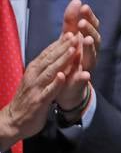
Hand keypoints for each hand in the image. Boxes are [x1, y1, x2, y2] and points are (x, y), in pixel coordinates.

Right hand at [0, 33, 82, 149]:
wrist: (13, 120)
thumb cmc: (28, 98)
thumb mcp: (36, 80)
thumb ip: (45, 68)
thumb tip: (56, 54)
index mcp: (34, 70)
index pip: (47, 54)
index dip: (59, 43)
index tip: (70, 32)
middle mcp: (34, 77)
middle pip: (49, 59)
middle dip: (63, 47)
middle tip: (74, 35)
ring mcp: (36, 89)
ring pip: (50, 72)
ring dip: (62, 61)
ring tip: (72, 50)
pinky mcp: (38, 102)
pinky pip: (48, 91)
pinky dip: (55, 83)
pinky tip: (62, 76)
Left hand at [54, 0, 99, 110]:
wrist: (67, 86)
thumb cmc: (70, 58)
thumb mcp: (68, 38)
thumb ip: (71, 21)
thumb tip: (77, 0)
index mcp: (87, 42)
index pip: (92, 27)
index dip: (89, 17)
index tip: (84, 7)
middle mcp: (90, 53)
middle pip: (95, 40)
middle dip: (89, 31)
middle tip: (81, 23)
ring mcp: (87, 67)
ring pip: (92, 57)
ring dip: (90, 48)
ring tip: (86, 40)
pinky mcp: (79, 82)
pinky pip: (83, 80)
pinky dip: (84, 77)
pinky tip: (85, 74)